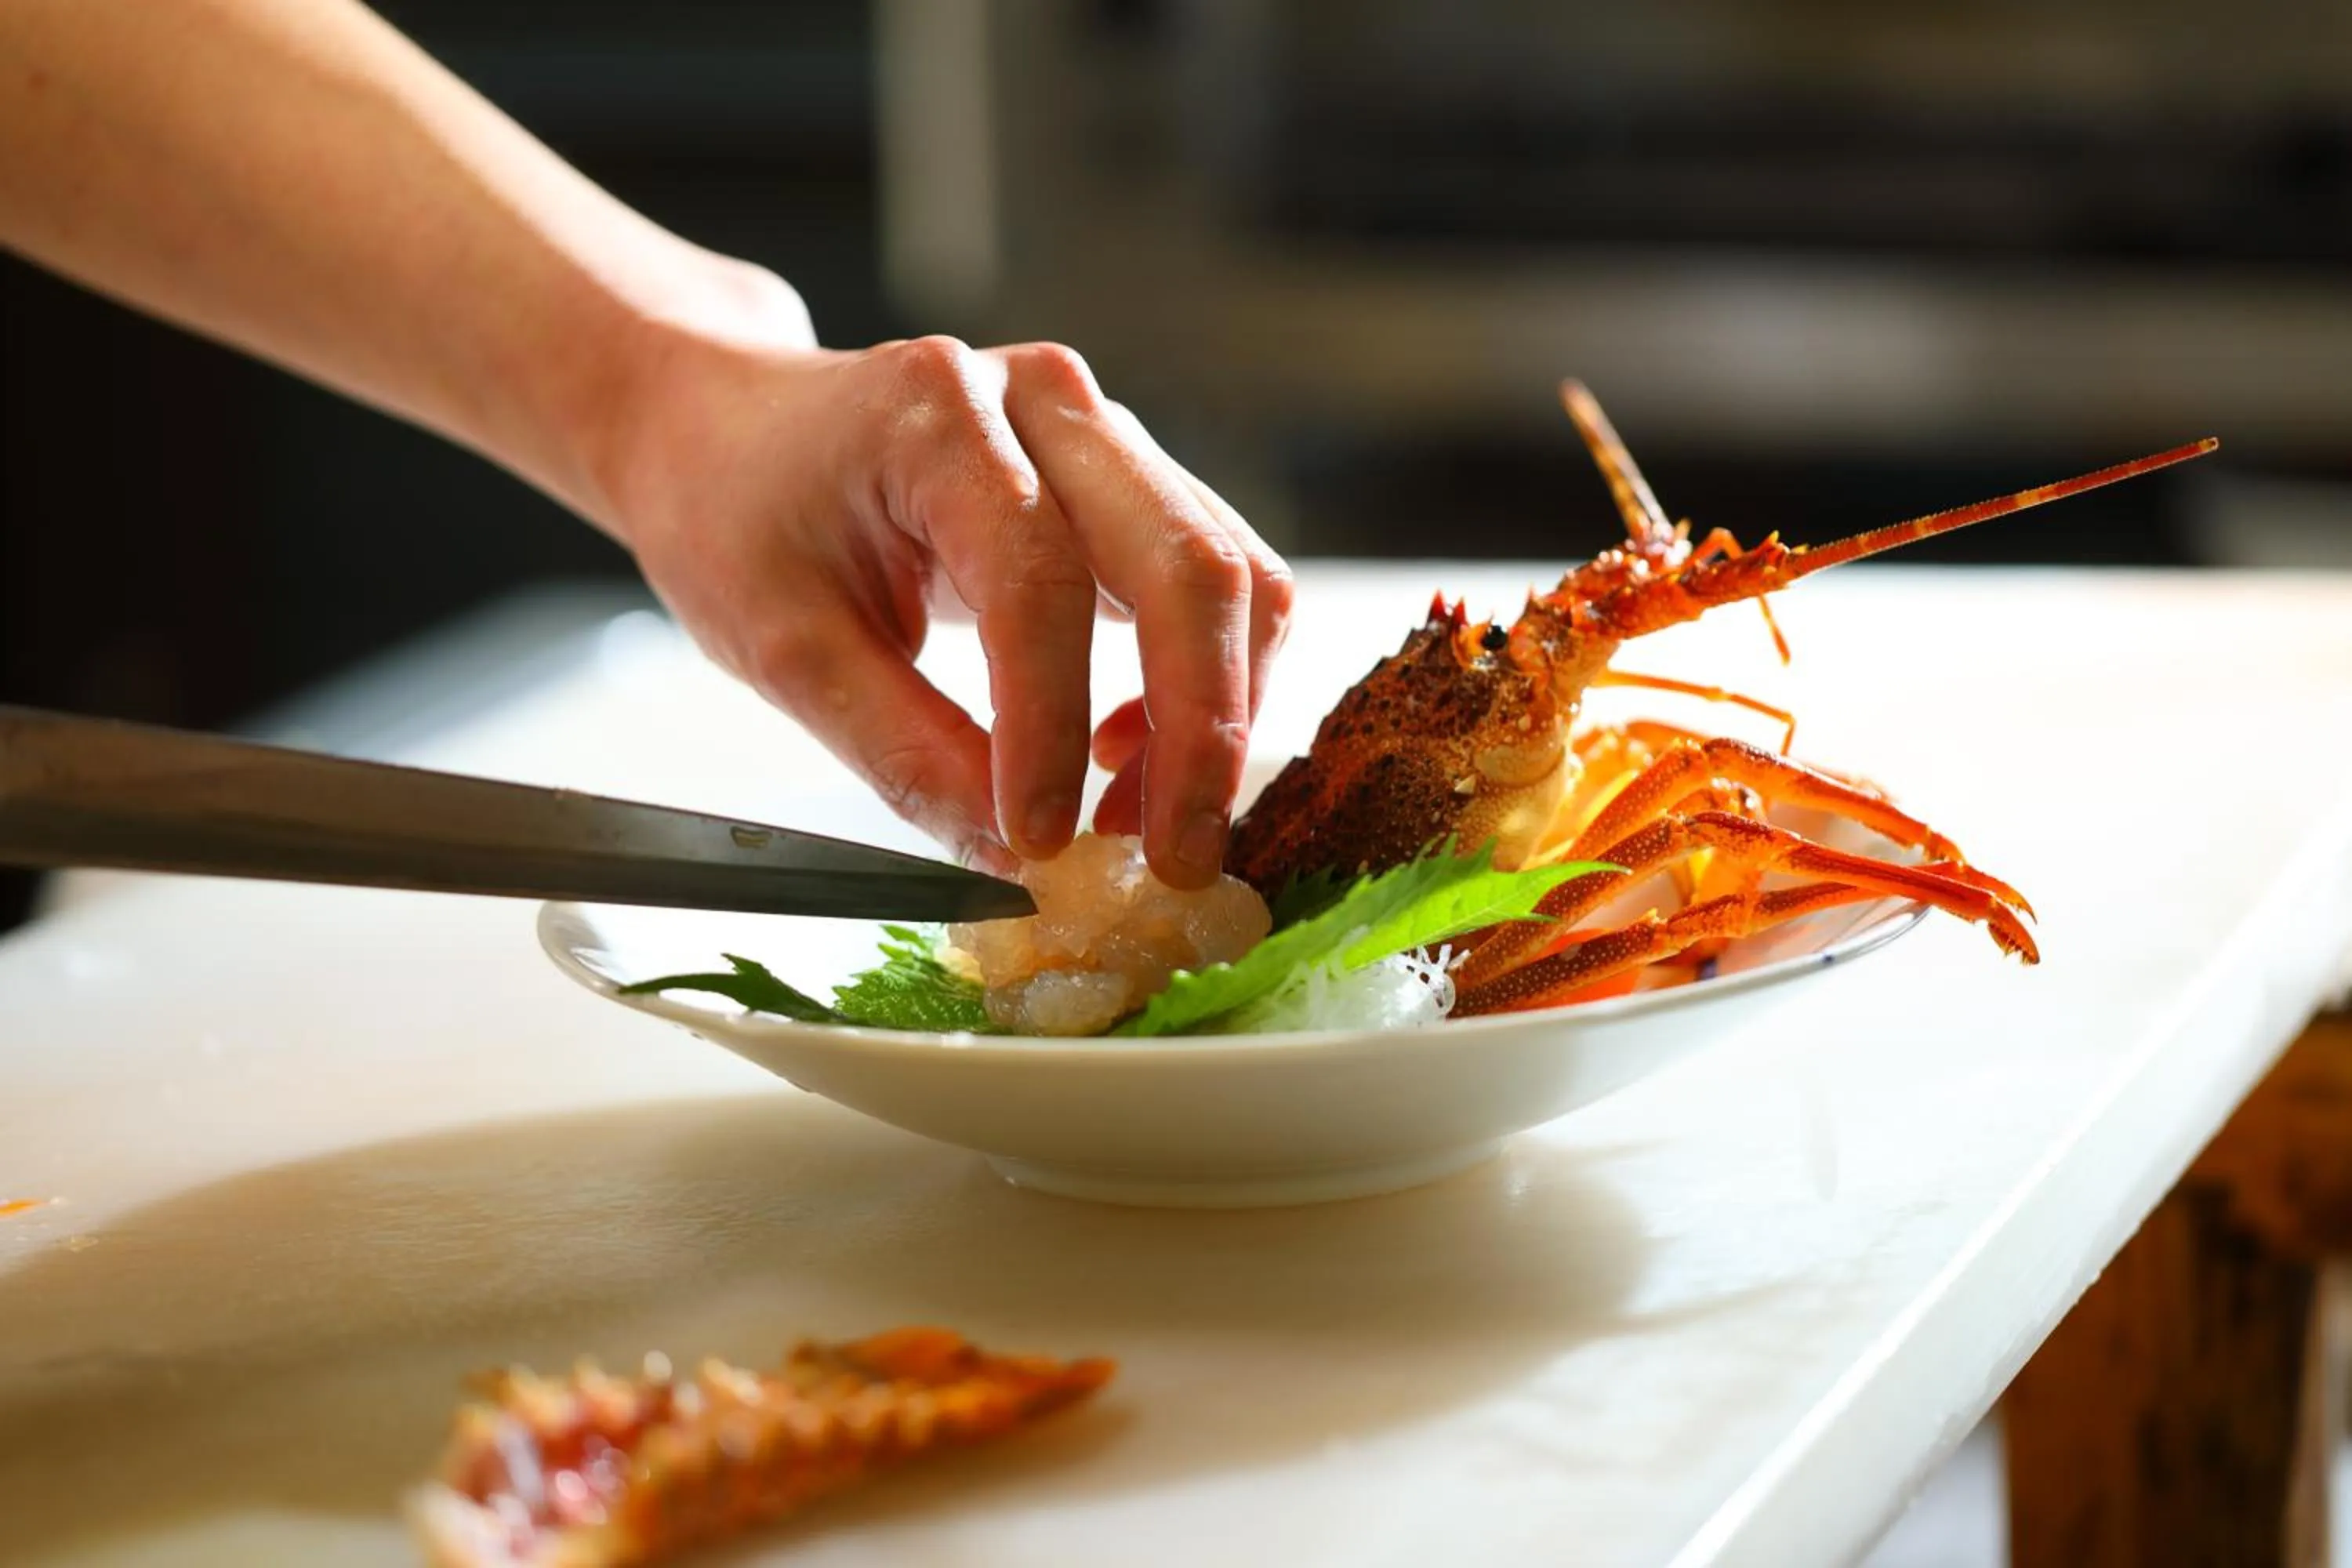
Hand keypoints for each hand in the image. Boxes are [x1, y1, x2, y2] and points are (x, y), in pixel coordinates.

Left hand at [597, 274, 1291, 887]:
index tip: (1042, 843)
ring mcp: (1103, 433)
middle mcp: (1048, 402)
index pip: (1038, 584)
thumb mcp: (785, 648)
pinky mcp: (1130, 480)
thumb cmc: (738, 514)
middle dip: (1200, 735)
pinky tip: (1122, 754)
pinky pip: (1213, 583)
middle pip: (1186, 567)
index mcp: (940, 416)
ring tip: (1137, 823)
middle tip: (1176, 862)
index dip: (1051, 728)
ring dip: (1214, 718)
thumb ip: (905, 752)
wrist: (731, 430)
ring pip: (1231, 577)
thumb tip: (1015, 858)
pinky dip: (1203, 684)